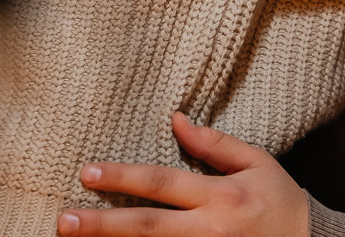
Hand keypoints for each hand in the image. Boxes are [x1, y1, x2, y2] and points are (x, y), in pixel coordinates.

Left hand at [57, 113, 309, 236]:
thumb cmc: (280, 202)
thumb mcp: (257, 163)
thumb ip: (214, 144)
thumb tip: (175, 119)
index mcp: (221, 198)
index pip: (163, 184)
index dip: (123, 178)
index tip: (87, 172)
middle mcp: (209, 234)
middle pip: (147, 229)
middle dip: (102, 226)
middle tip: (64, 220)